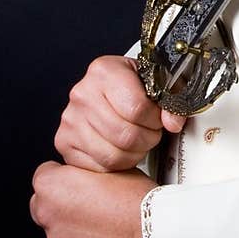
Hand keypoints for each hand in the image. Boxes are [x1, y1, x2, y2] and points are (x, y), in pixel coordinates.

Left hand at [30, 161, 153, 237]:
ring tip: (104, 226)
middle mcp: (46, 214)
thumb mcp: (109, 167)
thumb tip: (84, 174)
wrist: (152, 233)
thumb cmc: (136, 199)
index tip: (78, 182)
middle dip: (62, 204)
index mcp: (52, 185)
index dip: (66, 177)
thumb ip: (86, 171)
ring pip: (58, 232)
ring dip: (74, 229)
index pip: (44, 174)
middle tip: (90, 204)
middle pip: (44, 205)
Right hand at [55, 54, 184, 172]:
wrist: (107, 89)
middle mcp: (82, 93)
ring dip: (135, 153)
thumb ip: (170, 100)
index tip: (158, 117)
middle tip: (151, 131)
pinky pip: (100, 166)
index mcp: (104, 71)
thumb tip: (173, 123)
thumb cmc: (130, 85)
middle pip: (126, 135)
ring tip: (138, 140)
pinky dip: (118, 163)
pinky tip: (122, 148)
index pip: (137, 108)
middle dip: (147, 138)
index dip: (155, 119)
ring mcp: (71, 119)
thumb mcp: (154, 81)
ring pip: (114, 154)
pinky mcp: (65, 142)